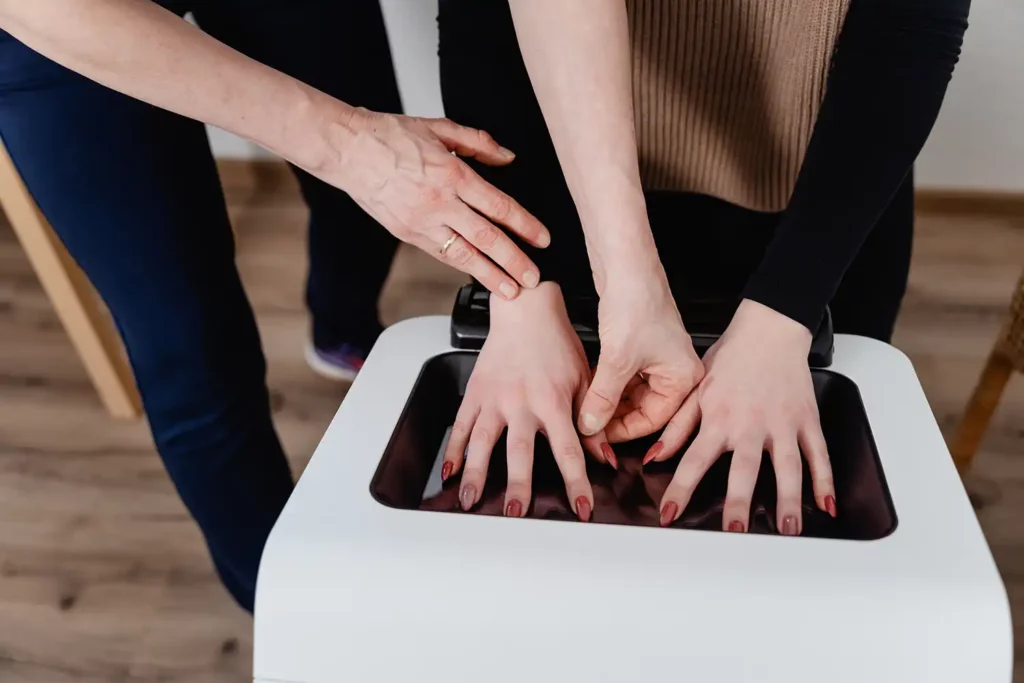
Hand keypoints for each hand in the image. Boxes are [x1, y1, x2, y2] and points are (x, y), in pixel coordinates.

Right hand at [309, 107, 549, 299]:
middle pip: (486, 238)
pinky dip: (461, 266)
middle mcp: (439, 203)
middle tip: (533, 278)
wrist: (349, 150)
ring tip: (510, 289)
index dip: (525, 225)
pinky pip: (440, 253)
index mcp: (452, 175)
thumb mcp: (440, 128)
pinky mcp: (406, 234)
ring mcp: (421, 222)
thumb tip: (507, 157)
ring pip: (463, 255)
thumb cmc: (390, 136)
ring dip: (490, 275)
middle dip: (514, 261)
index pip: (499, 206)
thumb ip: (478, 143)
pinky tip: (477, 274)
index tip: (542, 239)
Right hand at [442, 282, 612, 520]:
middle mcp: (522, 402)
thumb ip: (593, 423)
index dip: (576, 482)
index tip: (580, 508)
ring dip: (476, 473)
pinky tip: (450, 471)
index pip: (569, 450)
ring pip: (482, 442)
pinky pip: (461, 424)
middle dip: (518, 484)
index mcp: (554, 401)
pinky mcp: (476, 392)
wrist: (526, 310)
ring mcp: (495, 398)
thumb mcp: (584, 381)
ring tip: (469, 501)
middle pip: (519, 451)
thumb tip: (606, 459)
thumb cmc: (557, 344)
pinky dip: (453, 449)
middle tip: (515, 511)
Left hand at [578, 269, 703, 442]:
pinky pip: (621, 377)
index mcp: (685, 376)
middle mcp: (674, 369)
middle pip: (642, 409)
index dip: (623, 431)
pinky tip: (587, 388)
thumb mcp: (617, 359)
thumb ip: (602, 398)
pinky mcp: (637, 346)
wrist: (625, 261)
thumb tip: (589, 427)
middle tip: (587, 427)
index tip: (597, 438)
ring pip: (628, 394)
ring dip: (606, 402)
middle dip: (613, 418)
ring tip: (583, 409)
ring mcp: (655, 357)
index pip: (654, 420)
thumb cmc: (636, 300)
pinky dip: (604, 385)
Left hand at [650, 299, 836, 533]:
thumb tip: (654, 457)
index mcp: (719, 419)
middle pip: (744, 469)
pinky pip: (818, 454)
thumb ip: (675, 427)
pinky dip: (826, 481)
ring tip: (787, 528)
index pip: (693, 461)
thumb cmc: (730, 359)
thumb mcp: (694, 389)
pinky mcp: (807, 420)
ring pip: (787, 466)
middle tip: (736, 530)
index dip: (680, 490)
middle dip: (739, 500)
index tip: (670, 515)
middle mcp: (750, 424)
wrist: (768, 330)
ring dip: (788, 498)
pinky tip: (827, 505)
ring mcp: (782, 423)